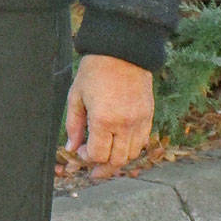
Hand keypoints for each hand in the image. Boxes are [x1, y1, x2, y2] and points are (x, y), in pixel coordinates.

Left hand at [64, 54, 153, 177]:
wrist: (123, 51)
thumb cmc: (95, 71)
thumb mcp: (76, 96)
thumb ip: (74, 125)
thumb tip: (71, 148)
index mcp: (104, 120)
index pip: (98, 155)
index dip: (87, 159)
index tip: (80, 152)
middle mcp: (125, 124)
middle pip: (117, 161)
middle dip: (102, 168)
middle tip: (92, 169)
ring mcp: (140, 121)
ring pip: (132, 155)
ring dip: (117, 160)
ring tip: (106, 157)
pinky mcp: (149, 115)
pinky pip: (142, 142)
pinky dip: (131, 148)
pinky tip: (120, 144)